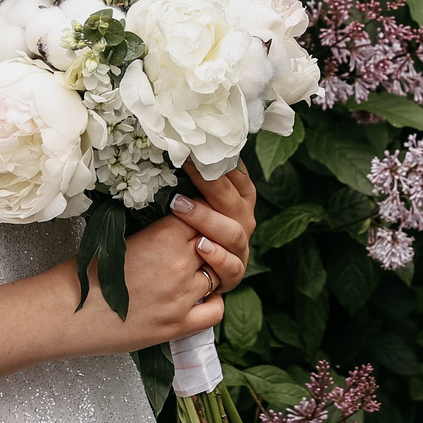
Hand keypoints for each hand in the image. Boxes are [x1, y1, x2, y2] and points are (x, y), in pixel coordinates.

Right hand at [64, 214, 224, 352]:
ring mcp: (182, 298)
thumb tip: (180, 224)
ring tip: (192, 268)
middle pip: (215, 242)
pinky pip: (216, 310)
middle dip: (208, 240)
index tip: (193, 218)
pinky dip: (213, 301)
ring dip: (209, 269)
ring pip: (219, 274)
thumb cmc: (83, 272)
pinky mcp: (178, 326)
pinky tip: (197, 296)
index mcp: (165, 236)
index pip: (203, 215)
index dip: (199, 215)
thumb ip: (158, 231)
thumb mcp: (123, 238)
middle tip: (193, 243)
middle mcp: (180, 265)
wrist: (66, 312)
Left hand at [169, 156, 257, 292]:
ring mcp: (240, 248)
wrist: (189, 272)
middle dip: (210, 184)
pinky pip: (231, 266)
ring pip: (232, 232)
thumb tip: (179, 150)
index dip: (219, 162)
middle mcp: (244, 221)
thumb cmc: (190, 228)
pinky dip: (217, 256)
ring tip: (180, 207)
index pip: (238, 175)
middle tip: (186, 170)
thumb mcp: (196, 201)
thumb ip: (196, 182)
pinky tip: (200, 246)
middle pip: (234, 200)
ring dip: (206, 218)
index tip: (197, 149)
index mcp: (240, 199)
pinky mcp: (234, 272)